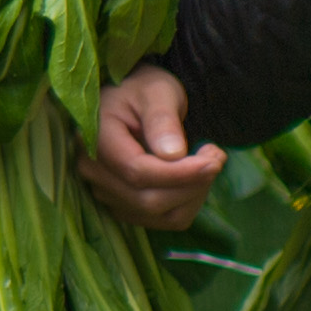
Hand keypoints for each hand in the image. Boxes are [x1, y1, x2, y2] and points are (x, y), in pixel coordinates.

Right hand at [79, 60, 225, 230]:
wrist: (133, 102)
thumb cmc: (144, 91)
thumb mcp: (157, 92)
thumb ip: (162, 120)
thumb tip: (173, 154)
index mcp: (96, 139)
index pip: (137, 172)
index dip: (179, 173)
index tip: (214, 160)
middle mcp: (93, 172)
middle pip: (149, 200)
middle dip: (192, 184)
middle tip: (217, 156)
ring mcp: (105, 193)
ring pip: (159, 214)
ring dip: (193, 195)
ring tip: (207, 163)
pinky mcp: (123, 206)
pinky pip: (162, 219)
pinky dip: (187, 203)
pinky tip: (194, 178)